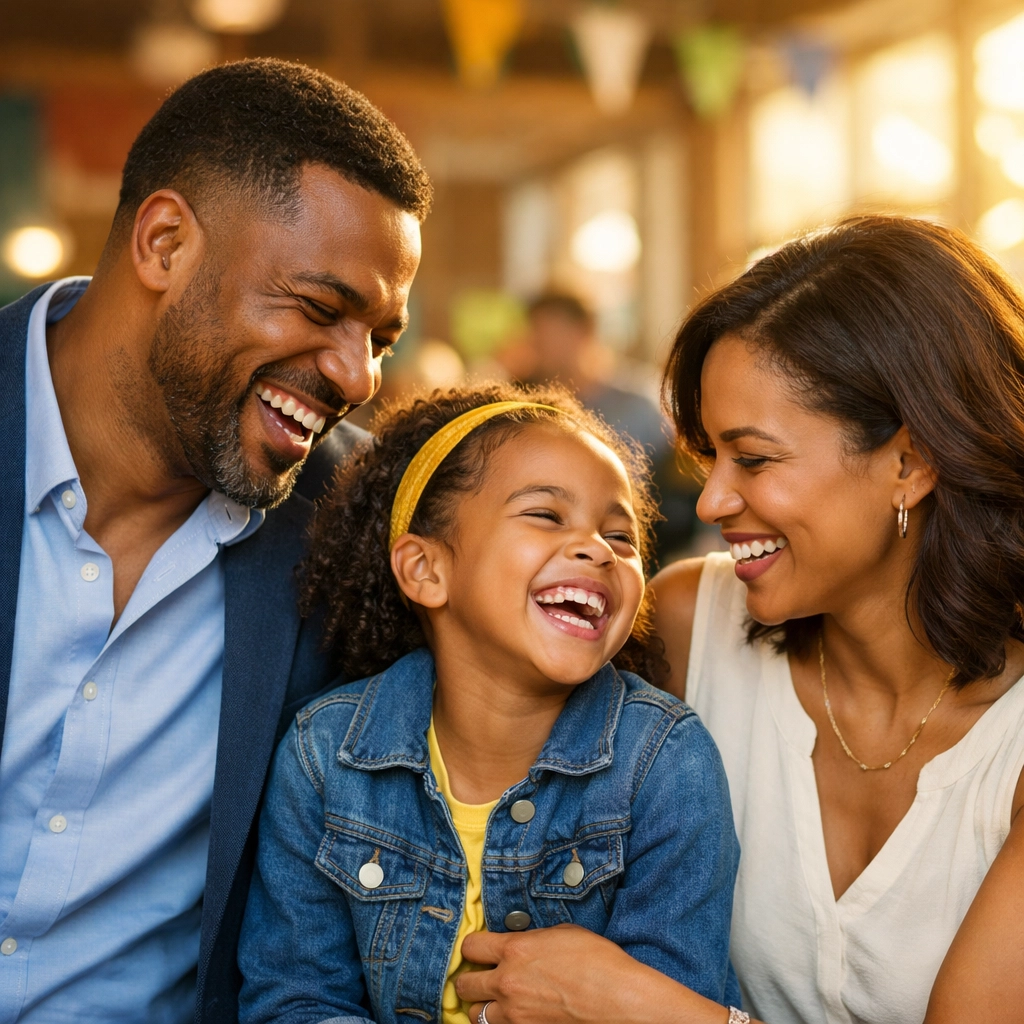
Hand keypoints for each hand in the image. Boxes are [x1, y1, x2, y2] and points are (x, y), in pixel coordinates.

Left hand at [456, 924, 723, 1023]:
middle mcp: (507, 983)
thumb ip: (532, 938)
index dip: (474, 947)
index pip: (470, 946)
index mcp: (515, 950)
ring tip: (498, 1002)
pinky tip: (515, 1016)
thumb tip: (522, 942)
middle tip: (483, 977)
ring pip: (476, 1015)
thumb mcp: (563, 933)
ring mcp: (514, 1015)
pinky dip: (502, 1023)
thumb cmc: (598, 962)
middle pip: (464, 984)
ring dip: (484, 1007)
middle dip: (471, 979)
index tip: (480, 950)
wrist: (620, 1000)